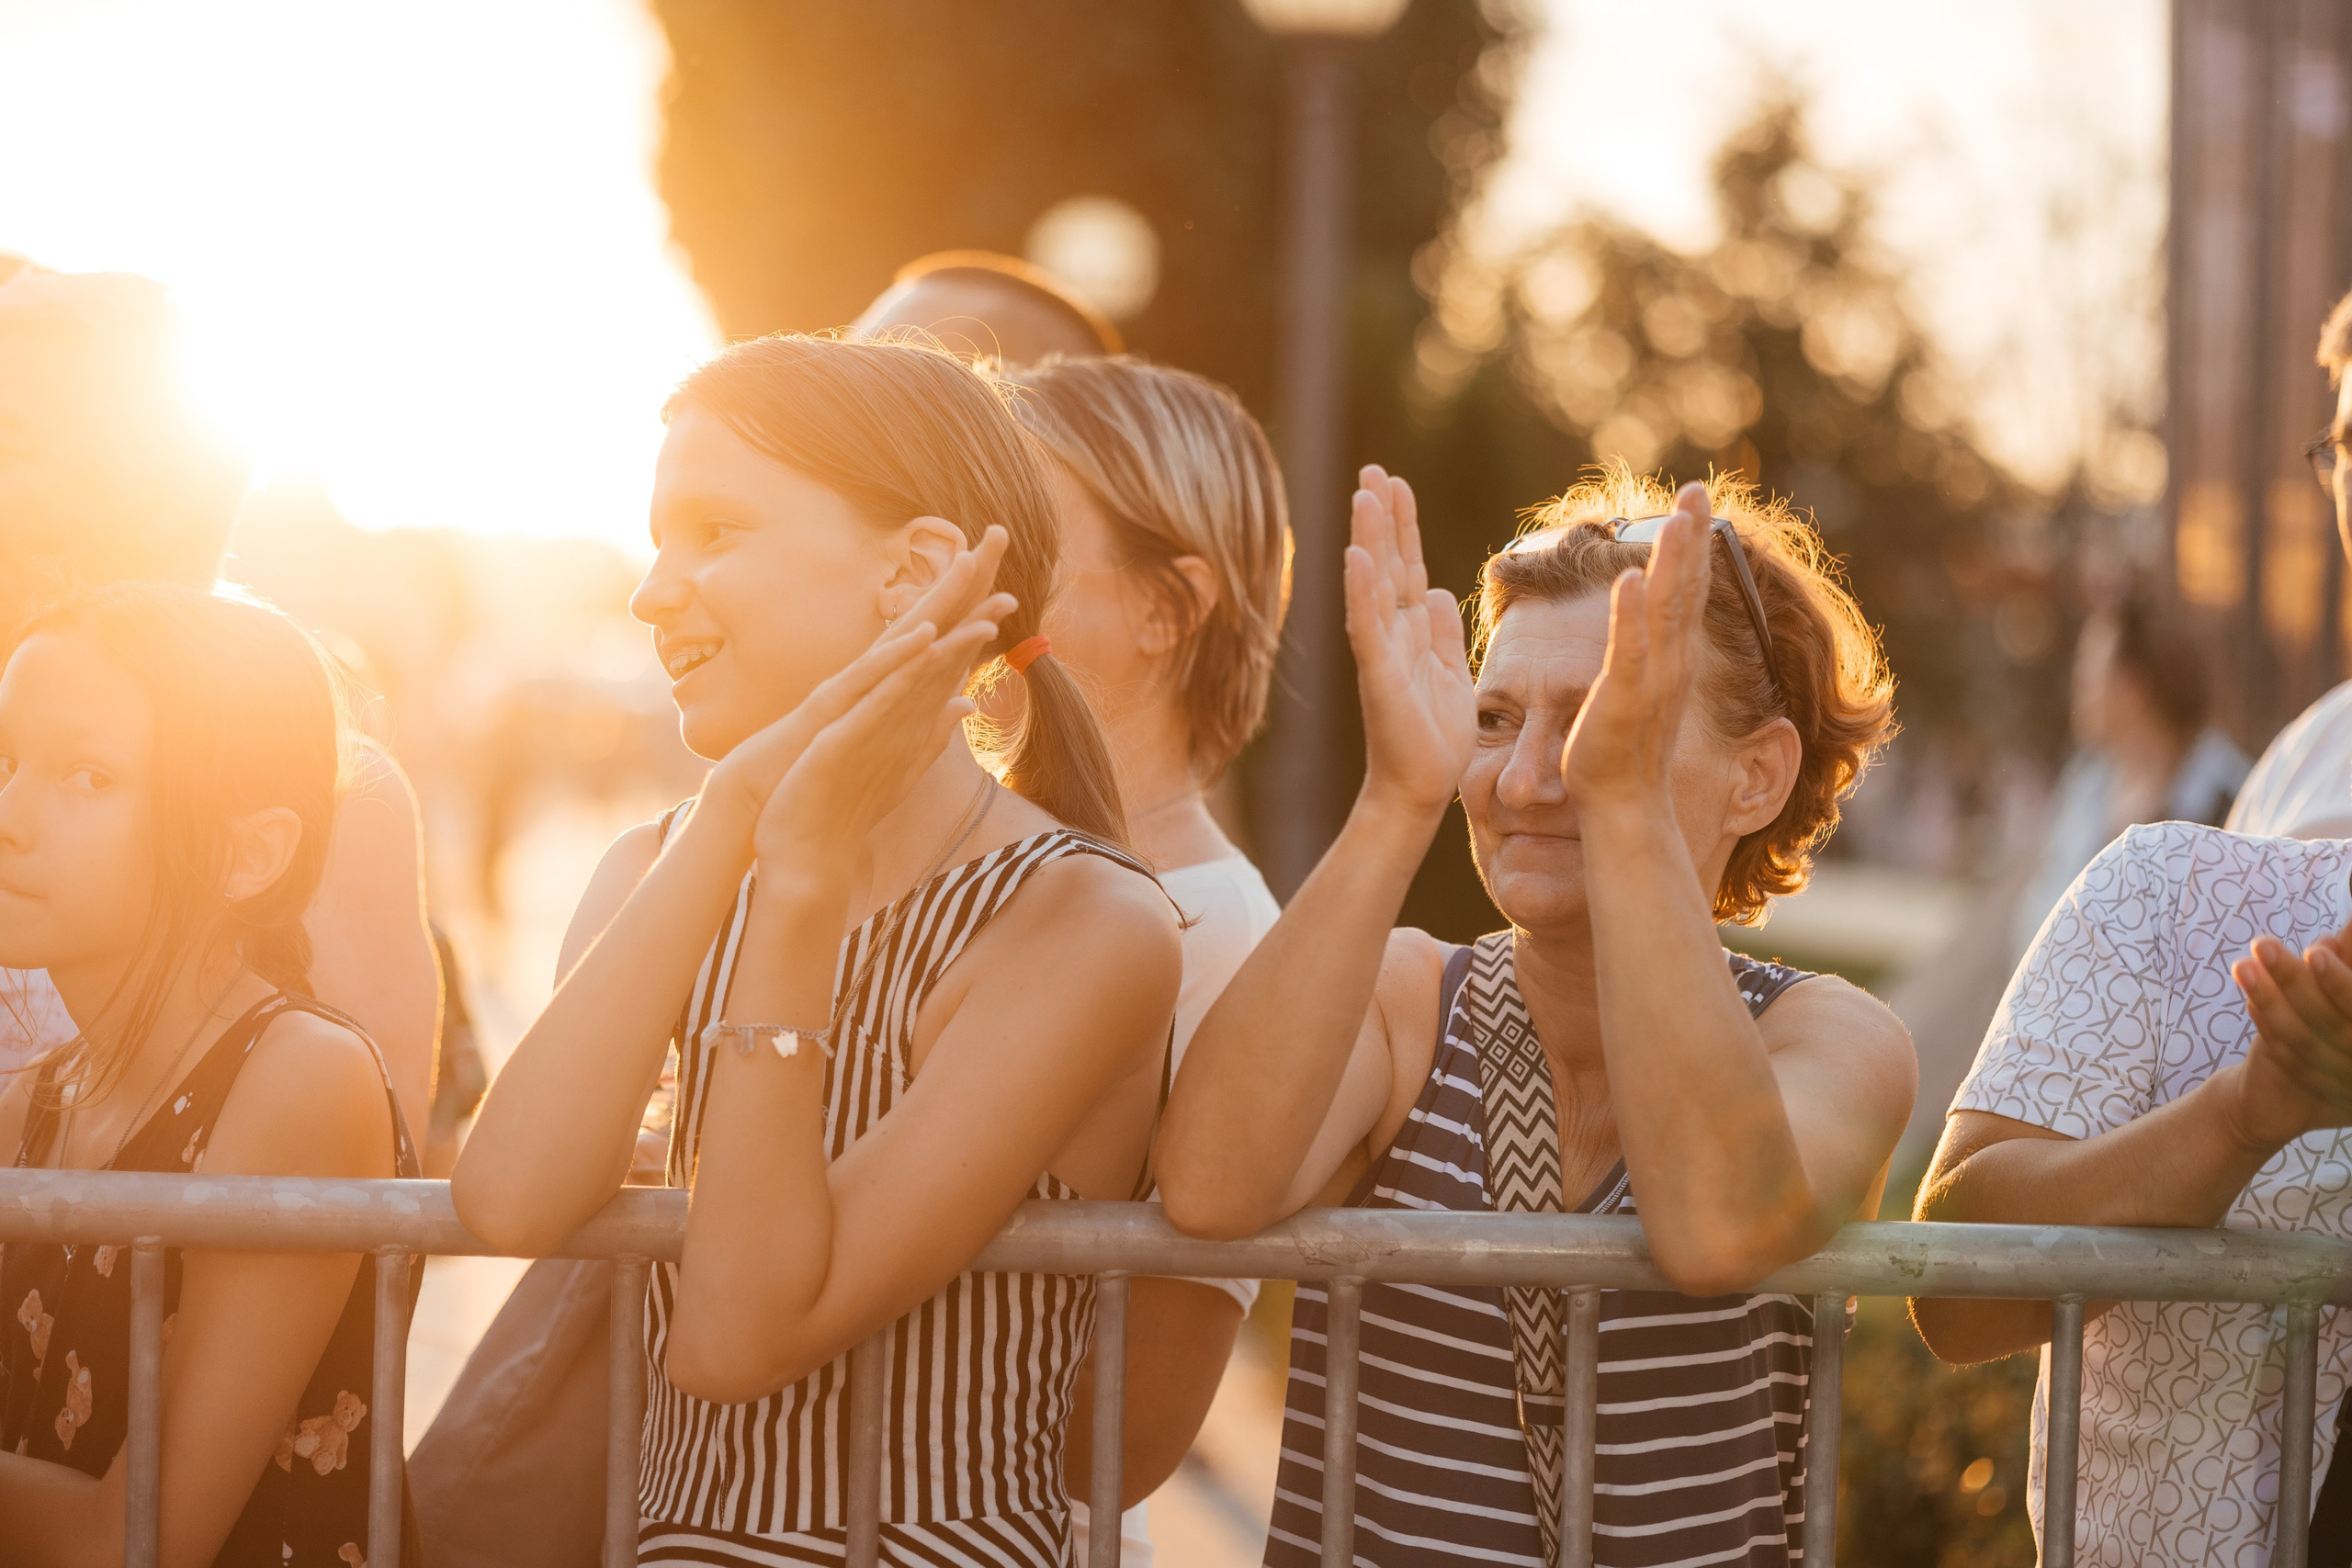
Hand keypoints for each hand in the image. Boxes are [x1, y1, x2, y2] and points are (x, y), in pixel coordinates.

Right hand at [704, 527, 1011, 826]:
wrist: (754, 801)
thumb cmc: (804, 772)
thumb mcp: (869, 744)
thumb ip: (915, 723)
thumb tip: (958, 703)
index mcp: (879, 690)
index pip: (934, 645)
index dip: (969, 613)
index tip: (1007, 585)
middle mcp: (866, 678)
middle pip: (922, 621)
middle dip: (959, 583)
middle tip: (997, 538)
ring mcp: (847, 687)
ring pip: (899, 638)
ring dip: (936, 603)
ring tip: (970, 565)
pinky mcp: (830, 708)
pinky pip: (869, 679)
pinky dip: (899, 656)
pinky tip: (928, 633)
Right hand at [1344, 465, 1473, 816]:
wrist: (1419, 788)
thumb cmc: (1433, 738)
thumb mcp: (1450, 674)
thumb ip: (1442, 633)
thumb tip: (1439, 592)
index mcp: (1412, 631)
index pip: (1407, 565)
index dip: (1401, 525)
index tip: (1394, 482)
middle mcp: (1392, 633)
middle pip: (1387, 562)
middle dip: (1381, 516)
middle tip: (1373, 469)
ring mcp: (1382, 651)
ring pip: (1374, 584)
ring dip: (1370, 539)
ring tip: (1365, 495)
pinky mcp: (1380, 675)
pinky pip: (1368, 627)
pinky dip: (1363, 592)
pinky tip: (1358, 558)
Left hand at [1561, 480, 1711, 814]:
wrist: (1622, 808)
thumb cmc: (1623, 753)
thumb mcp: (1637, 690)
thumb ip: (1644, 655)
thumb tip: (1641, 624)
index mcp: (1671, 659)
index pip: (1688, 593)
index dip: (1693, 547)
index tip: (1695, 501)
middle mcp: (1670, 664)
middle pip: (1687, 590)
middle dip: (1692, 538)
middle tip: (1697, 490)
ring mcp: (1649, 681)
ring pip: (1667, 611)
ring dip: (1673, 563)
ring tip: (1678, 518)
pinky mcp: (1619, 700)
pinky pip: (1628, 652)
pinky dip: (1630, 616)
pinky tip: (1630, 580)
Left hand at [2225, 914, 2351, 1148]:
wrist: (2309, 1088)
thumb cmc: (2338, 1013)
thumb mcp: (2346, 982)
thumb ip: (2349, 953)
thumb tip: (2339, 917)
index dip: (2340, 982)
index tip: (2314, 950)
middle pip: (2337, 1021)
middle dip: (2297, 982)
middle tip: (2265, 945)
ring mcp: (2341, 1078)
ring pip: (2304, 1036)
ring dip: (2272, 995)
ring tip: (2245, 963)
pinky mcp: (2305, 1086)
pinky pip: (2283, 1051)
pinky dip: (2267, 1019)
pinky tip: (2249, 992)